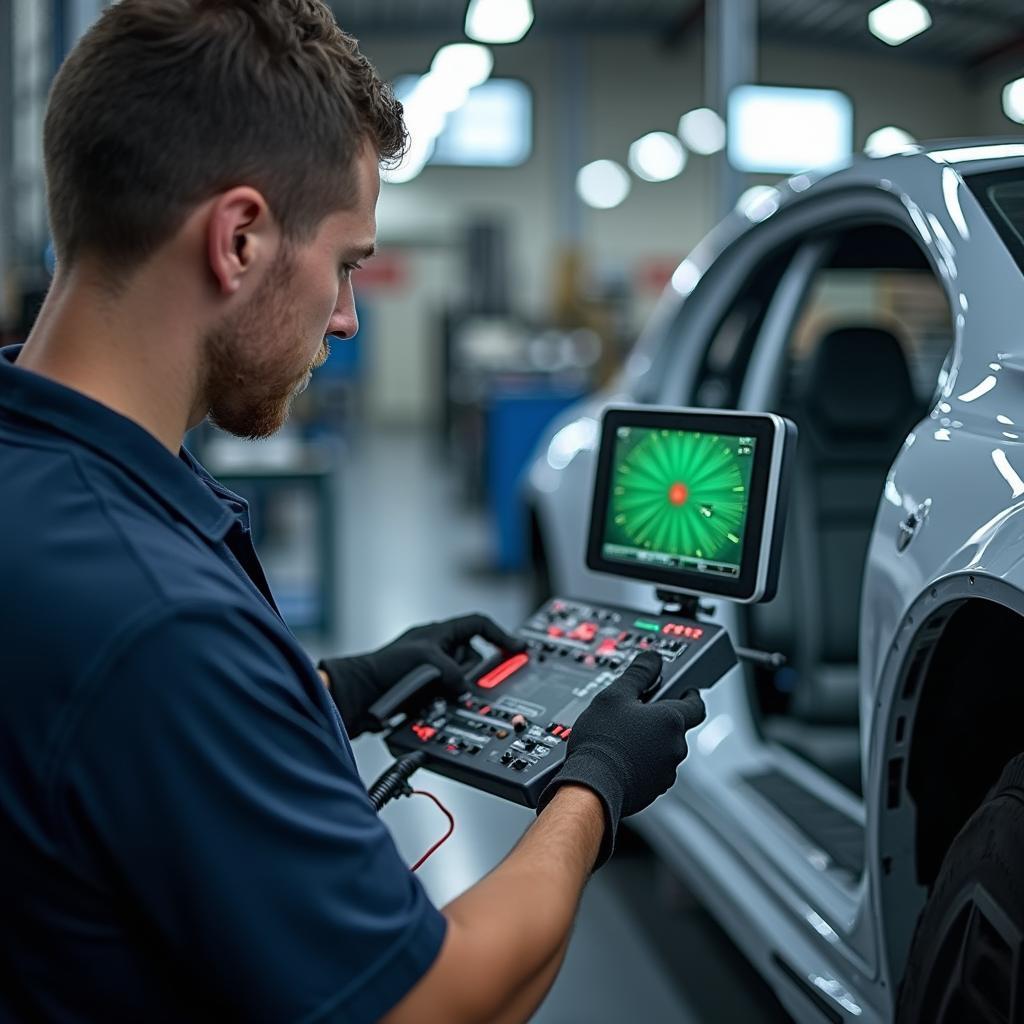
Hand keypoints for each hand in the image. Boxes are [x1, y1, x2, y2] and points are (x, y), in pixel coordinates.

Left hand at [319, 614, 523, 737]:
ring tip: (443, 697)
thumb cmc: (383, 668)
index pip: (478, 625)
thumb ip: (456, 674)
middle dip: (473, 674)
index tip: (518, 650)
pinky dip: (445, 705)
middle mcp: (434, 650)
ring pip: (459, 683)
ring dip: (456, 692)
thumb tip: (466, 691)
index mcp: (438, 633)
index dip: (500, 636)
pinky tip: (437, 710)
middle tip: (471, 685)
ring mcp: (427, 673)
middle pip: (471, 659)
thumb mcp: (429, 662)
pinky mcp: (420, 694)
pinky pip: (444, 700)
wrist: (355, 696)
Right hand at [535, 650, 705, 867]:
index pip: (696, 704)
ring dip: (651, 742)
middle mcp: (675, 747)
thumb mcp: (615, 694)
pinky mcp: (653, 790)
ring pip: (664, 749)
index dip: (691, 694)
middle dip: (660, 719)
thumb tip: (652, 658)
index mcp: (672, 721)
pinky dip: (642, 762)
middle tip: (635, 712)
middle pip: (676, 727)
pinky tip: (620, 757)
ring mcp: (666, 771)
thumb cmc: (603, 741)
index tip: (685, 690)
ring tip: (622, 736)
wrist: (592, 786)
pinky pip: (653, 769)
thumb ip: (639, 673)